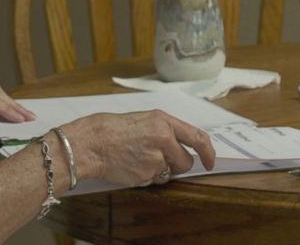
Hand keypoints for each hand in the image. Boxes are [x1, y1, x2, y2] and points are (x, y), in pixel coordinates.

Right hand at [64, 110, 215, 186]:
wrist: (90, 143)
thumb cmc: (110, 129)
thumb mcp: (142, 120)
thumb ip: (163, 131)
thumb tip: (179, 146)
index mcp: (163, 121)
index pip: (198, 137)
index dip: (208, 152)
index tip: (209, 161)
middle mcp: (164, 138)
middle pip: (186, 161)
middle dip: (176, 165)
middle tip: (157, 159)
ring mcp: (155, 158)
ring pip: (170, 173)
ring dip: (161, 171)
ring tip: (139, 160)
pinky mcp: (146, 174)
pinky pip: (154, 180)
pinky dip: (146, 177)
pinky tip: (131, 166)